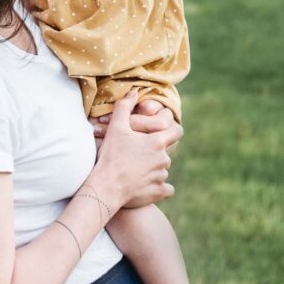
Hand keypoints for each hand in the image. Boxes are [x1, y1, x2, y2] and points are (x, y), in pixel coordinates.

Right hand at [92, 93, 179, 209]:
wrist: (106, 186)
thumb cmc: (111, 156)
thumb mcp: (115, 127)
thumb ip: (124, 107)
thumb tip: (133, 92)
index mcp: (157, 142)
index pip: (177, 131)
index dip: (172, 130)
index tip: (164, 132)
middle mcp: (163, 158)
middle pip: (167, 152)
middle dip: (156, 152)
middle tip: (138, 154)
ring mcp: (162, 176)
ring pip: (163, 169)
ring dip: (154, 169)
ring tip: (135, 170)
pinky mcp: (158, 192)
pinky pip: (167, 189)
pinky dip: (159, 187)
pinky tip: (147, 185)